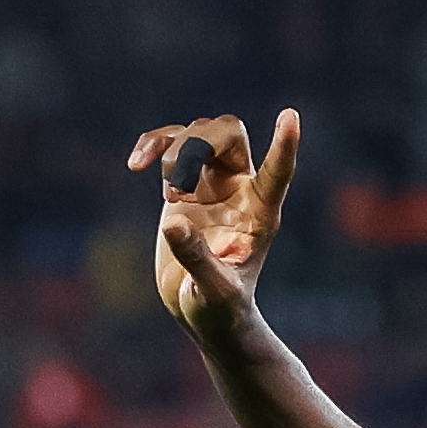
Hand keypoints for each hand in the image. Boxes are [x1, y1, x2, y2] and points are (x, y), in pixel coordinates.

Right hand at [127, 109, 300, 343]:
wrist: (201, 311)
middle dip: (197, 146)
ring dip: (173, 153)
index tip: (292, 116)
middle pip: (229, 134)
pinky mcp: (184, 186)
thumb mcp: (212, 292)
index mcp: (261, 214)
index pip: (278, 173)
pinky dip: (152, 145)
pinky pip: (169, 144)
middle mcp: (241, 191)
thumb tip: (174, 222)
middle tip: (173, 191)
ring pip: (198, 132)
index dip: (284, 145)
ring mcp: (212, 184)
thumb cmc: (219, 309)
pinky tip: (134, 166)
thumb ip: (197, 258)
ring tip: (168, 198)